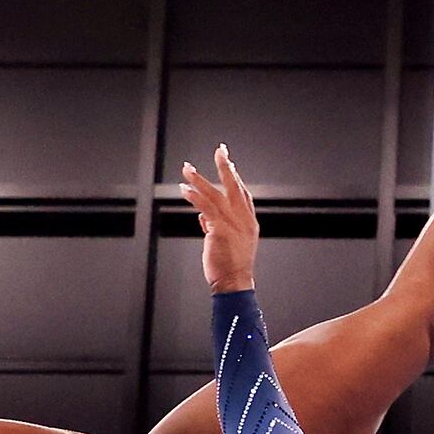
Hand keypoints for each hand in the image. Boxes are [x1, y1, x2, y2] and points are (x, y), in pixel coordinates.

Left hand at [180, 149, 260, 289]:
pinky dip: (194, 196)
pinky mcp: (220, 228)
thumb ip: (216, 227)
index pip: (243, 194)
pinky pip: (205, 206)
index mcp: (249, 222)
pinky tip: (185, 188)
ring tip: (188, 168)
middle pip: (235, 186)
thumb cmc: (232, 268)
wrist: (235, 283)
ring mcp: (233, 223)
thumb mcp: (229, 244)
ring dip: (199, 179)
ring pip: (215, 194)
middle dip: (226, 166)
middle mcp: (243, 219)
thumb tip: (203, 218)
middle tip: (220, 150)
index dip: (236, 178)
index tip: (230, 165)